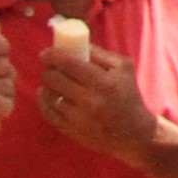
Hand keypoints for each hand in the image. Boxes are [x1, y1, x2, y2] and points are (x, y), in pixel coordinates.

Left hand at [34, 20, 158, 155]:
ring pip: (50, 97)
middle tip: (49, 67)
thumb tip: (77, 44)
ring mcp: (79, 119)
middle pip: (56, 80)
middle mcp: (90, 101)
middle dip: (48, 70)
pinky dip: (44, 102)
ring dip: (46, 86)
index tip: (45, 53)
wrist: (133, 133)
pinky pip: (49, 114)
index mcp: (104, 82)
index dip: (53, 56)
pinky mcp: (72, 131)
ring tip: (49, 82)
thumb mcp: (124, 68)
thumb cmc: (129, 95)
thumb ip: (101, 54)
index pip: (70, 64)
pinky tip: (46, 96)